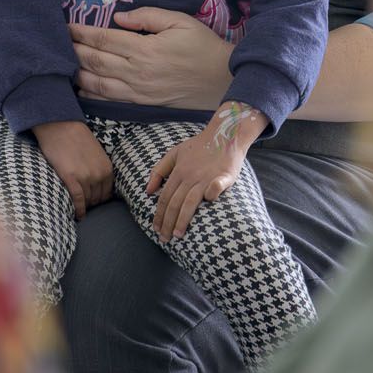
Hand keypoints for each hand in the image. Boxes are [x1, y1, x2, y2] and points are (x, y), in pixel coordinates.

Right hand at [32, 120, 112, 219]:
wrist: (60, 126)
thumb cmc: (76, 137)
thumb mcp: (96, 153)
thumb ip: (99, 168)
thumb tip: (97, 182)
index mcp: (107, 168)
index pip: (107, 193)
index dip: (100, 199)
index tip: (93, 202)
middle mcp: (99, 174)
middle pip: (97, 199)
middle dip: (92, 203)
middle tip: (84, 206)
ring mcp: (86, 178)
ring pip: (88, 201)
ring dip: (84, 206)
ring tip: (79, 209)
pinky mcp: (71, 179)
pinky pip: (78, 201)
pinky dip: (79, 210)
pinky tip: (77, 215)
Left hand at [71, 7, 232, 110]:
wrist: (222, 80)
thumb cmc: (202, 46)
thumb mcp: (180, 21)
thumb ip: (148, 16)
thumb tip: (117, 18)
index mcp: (145, 49)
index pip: (104, 39)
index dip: (81, 32)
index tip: (65, 26)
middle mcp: (138, 72)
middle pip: (95, 62)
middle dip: (73, 51)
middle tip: (56, 42)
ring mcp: (139, 91)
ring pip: (98, 85)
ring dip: (78, 74)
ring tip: (63, 64)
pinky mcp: (142, 103)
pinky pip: (110, 101)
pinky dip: (91, 96)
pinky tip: (81, 89)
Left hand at [145, 103, 266, 239]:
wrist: (224, 133)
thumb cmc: (199, 146)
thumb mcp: (175, 153)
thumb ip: (159, 170)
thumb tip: (147, 191)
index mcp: (178, 172)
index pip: (164, 198)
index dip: (159, 215)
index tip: (156, 229)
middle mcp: (190, 176)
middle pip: (174, 203)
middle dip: (167, 223)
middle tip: (164, 239)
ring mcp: (206, 176)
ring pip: (190, 201)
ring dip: (182, 219)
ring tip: (177, 234)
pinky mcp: (223, 175)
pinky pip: (217, 185)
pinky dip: (212, 192)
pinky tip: (208, 201)